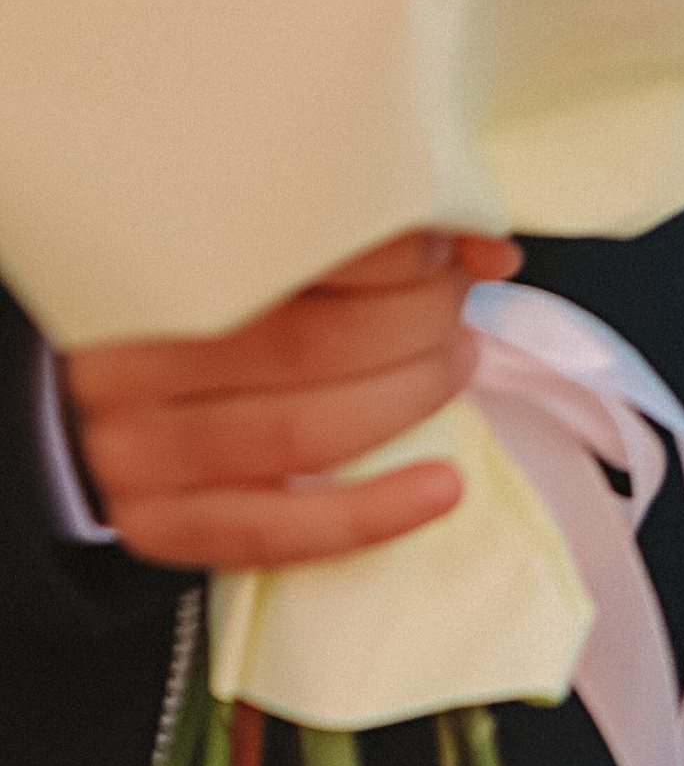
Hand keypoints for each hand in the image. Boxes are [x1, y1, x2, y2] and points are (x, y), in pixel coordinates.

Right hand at [60, 229, 519, 570]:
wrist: (111, 369)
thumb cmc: (214, 288)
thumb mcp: (269, 240)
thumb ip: (372, 233)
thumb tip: (490, 248)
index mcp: (168, 257)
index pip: (312, 246)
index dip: (411, 250)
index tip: (459, 244)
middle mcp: (140, 353)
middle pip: (318, 344)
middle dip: (421, 324)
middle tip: (457, 307)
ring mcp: (138, 444)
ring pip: (305, 434)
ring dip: (410, 401)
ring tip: (454, 365)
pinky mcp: (153, 519)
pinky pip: (271, 532)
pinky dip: (370, 516)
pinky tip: (441, 489)